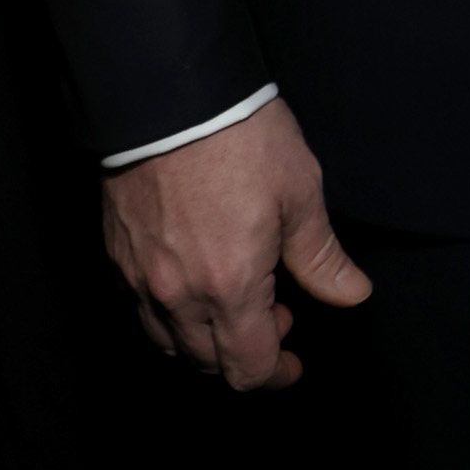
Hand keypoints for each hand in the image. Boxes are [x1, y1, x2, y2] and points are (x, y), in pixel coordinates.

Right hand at [102, 97, 371, 390]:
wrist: (171, 95)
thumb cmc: (241, 138)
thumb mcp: (300, 192)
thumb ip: (322, 256)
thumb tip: (352, 294)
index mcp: (230, 286)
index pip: (248, 368)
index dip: (275, 374)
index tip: (292, 363)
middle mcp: (178, 295)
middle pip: (207, 364)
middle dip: (244, 353)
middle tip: (275, 312)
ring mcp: (140, 279)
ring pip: (168, 343)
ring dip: (204, 338)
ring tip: (234, 296)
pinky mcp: (117, 256)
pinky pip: (140, 310)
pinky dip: (169, 313)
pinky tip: (193, 278)